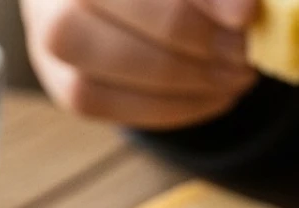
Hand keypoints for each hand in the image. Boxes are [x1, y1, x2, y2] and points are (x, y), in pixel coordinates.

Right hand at [21, 0, 260, 129]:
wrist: (106, 3)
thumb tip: (244, 11)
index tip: (247, 14)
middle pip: (139, 13)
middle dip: (204, 37)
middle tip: (247, 50)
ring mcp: (51, 37)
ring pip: (129, 66)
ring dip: (197, 77)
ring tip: (239, 73)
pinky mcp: (66, 87)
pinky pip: (124, 107)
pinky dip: (181, 107)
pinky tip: (215, 95)